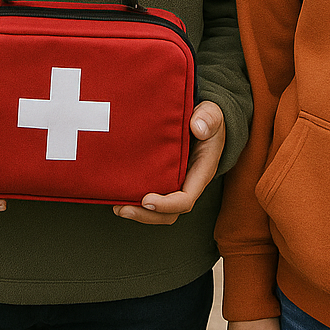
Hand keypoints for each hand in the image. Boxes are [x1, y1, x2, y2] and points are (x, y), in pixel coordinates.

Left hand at [114, 101, 224, 225]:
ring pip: (159, 210)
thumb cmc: (208, 119)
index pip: (185, 199)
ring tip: (117, 206)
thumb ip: (208, 119)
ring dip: (139, 212)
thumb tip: (198, 127)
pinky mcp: (164, 178)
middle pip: (170, 212)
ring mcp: (176, 183)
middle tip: (123, 208)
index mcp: (200, 173)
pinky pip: (153, 195)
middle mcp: (188, 183)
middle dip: (146, 215)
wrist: (204, 119)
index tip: (147, 200)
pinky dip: (137, 199)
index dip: (166, 205)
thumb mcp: (211, 114)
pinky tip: (119, 193)